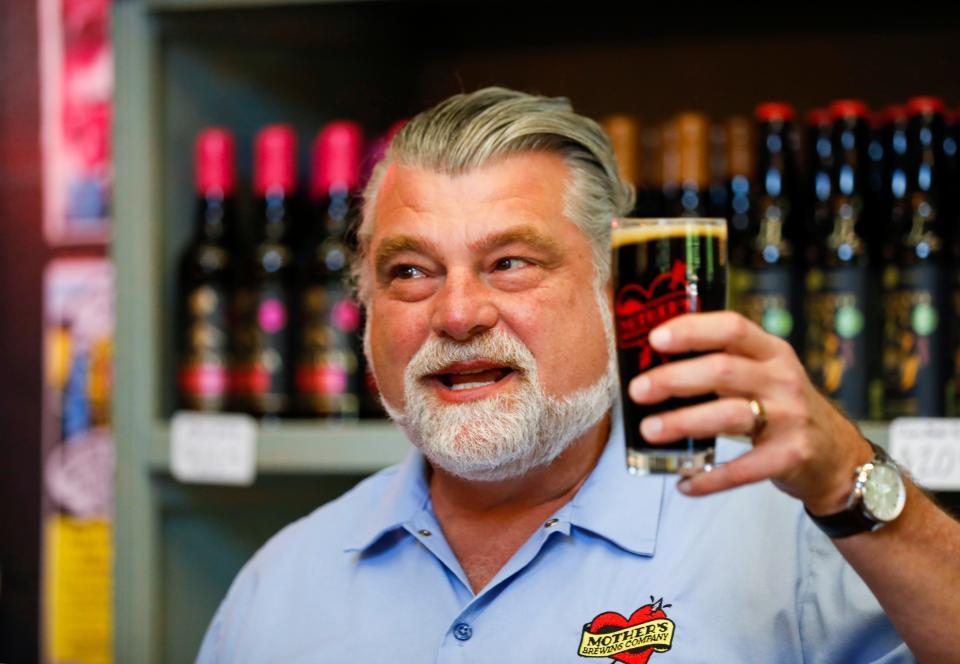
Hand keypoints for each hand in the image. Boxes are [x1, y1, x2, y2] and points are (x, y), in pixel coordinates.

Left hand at [628, 311, 873, 513]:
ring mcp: (790, 418)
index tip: (655, 338)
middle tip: (637, 390)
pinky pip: (743, 469)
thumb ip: (724, 363)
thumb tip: (652, 363)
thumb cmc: (783, 407)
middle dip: (674, 379)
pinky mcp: (792, 456)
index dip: (692, 329)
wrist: (838, 456)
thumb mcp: (765, 373)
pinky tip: (684, 483)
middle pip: (722, 370)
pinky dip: (710, 478)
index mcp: (772, 351)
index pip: (732, 328)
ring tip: (649, 431)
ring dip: (683, 422)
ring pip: (729, 415)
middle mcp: (783, 379)